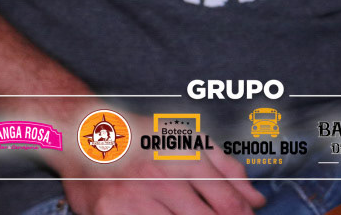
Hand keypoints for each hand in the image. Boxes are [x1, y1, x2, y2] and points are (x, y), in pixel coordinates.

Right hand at [62, 146, 263, 214]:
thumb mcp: (188, 140)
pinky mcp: (110, 214)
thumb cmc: (142, 137)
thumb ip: (227, 169)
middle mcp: (160, 177)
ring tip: (185, 214)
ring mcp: (134, 198)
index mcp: (183, 156)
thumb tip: (256, 201)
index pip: (227, 202)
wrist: (84, 134)